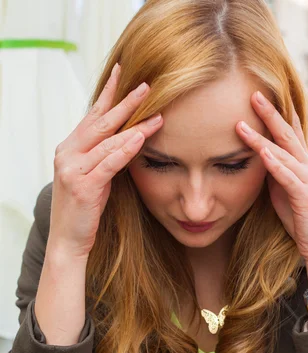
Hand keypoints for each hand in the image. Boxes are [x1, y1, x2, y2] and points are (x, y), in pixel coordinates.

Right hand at [49, 62, 162, 258]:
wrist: (68, 241)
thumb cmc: (84, 211)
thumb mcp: (94, 178)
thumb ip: (104, 157)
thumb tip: (127, 138)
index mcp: (69, 149)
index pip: (92, 116)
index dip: (108, 94)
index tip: (123, 72)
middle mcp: (67, 154)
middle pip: (100, 122)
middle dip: (125, 102)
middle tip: (146, 85)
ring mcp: (72, 170)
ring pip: (107, 141)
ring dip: (134, 126)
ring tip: (156, 114)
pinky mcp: (83, 188)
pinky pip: (108, 163)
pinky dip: (125, 149)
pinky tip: (140, 138)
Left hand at [236, 90, 307, 267]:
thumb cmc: (299, 219)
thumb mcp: (282, 191)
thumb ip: (274, 173)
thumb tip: (259, 158)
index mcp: (301, 165)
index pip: (289, 134)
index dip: (276, 114)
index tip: (260, 96)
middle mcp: (307, 168)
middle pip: (287, 135)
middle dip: (270, 114)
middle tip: (254, 95)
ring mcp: (307, 181)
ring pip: (284, 153)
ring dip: (263, 138)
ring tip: (244, 123)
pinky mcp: (304, 197)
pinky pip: (287, 178)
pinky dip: (275, 164)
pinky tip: (262, 153)